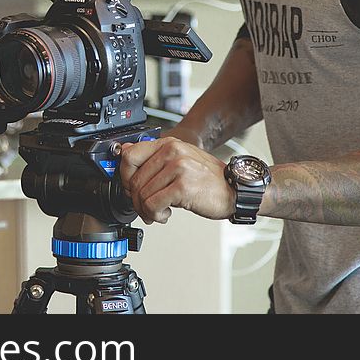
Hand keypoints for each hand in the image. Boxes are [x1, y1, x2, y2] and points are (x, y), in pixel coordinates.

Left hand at [119, 137, 234, 224]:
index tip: (131, 189)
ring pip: (141, 195)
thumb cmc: (208, 179)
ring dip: (146, 210)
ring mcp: (178, 167)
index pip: (129, 155)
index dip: (124, 176)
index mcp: (168, 144)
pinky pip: (152, 205)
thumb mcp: (180, 161)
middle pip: (132, 180)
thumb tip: (124, 150)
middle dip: (136, 200)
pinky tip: (165, 215)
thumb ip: (153, 157)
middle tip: (147, 207)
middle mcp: (172, 151)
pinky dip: (155, 215)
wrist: (235, 190)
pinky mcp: (183, 186)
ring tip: (159, 212)